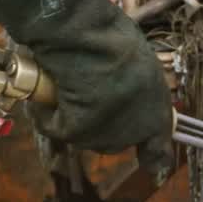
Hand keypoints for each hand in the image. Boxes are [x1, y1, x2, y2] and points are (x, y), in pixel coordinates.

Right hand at [0, 0, 174, 173]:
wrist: (86, 35)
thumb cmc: (108, 36)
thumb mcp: (134, 60)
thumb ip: (133, 82)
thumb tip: (114, 89)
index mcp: (156, 106)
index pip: (159, 145)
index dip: (153, 156)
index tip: (152, 166)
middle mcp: (137, 127)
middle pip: (114, 141)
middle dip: (99, 126)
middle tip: (83, 97)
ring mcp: (109, 132)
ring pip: (84, 137)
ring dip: (71, 118)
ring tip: (62, 87)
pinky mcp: (80, 132)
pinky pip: (57, 129)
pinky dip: (46, 114)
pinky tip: (43, 96)